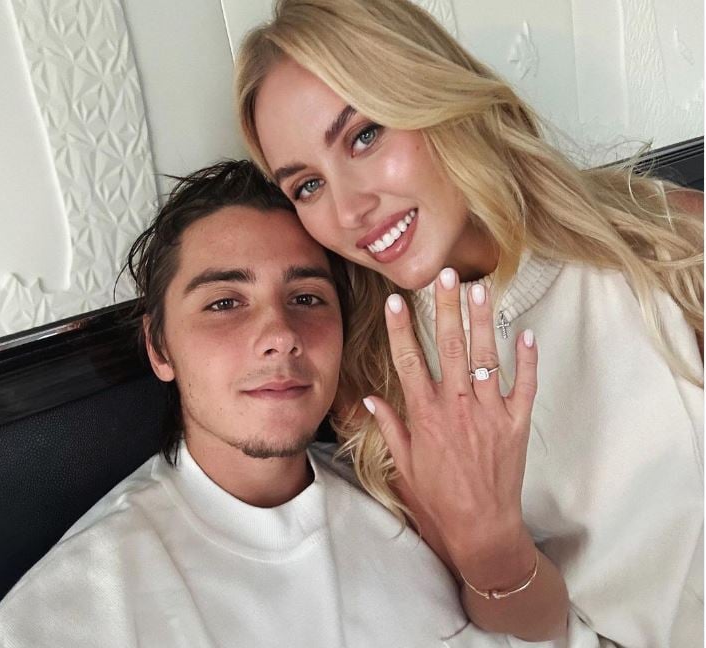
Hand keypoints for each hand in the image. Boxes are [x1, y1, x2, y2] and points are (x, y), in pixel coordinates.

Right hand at [363, 267, 537, 585]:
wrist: (481, 527)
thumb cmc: (439, 497)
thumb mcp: (405, 464)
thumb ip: (390, 427)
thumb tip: (371, 398)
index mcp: (426, 414)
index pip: (408, 360)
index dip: (401, 328)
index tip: (396, 300)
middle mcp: (456, 406)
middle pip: (449, 346)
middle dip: (445, 307)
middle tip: (445, 274)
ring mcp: (489, 412)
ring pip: (486, 356)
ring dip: (482, 320)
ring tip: (480, 288)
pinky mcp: (516, 422)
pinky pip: (524, 384)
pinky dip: (527, 358)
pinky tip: (525, 331)